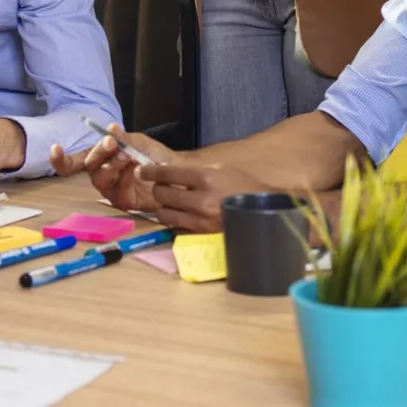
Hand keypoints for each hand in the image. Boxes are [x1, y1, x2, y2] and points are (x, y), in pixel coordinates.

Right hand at [50, 125, 172, 211]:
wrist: (176, 171)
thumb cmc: (154, 156)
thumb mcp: (138, 141)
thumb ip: (124, 138)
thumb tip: (111, 128)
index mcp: (100, 159)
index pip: (74, 162)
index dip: (61, 159)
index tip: (55, 148)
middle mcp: (101, 175)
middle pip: (89, 166)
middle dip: (99, 152)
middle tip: (111, 142)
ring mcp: (111, 190)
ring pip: (101, 178)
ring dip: (112, 164)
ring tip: (128, 155)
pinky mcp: (124, 202)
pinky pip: (119, 191)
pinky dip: (126, 178)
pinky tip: (135, 169)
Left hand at [137, 158, 272, 232]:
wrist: (263, 212)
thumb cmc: (243, 187)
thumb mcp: (221, 170)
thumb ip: (194, 171)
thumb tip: (167, 171)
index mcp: (206, 177)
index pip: (167, 173)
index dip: (150, 171)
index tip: (142, 171)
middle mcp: (200, 200)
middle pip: (161, 194)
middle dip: (158, 189)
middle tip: (162, 188)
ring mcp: (200, 221)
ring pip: (164, 214)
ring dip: (164, 208)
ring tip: (172, 204)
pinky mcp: (201, 236)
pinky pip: (175, 229)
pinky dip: (175, 222)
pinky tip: (182, 217)